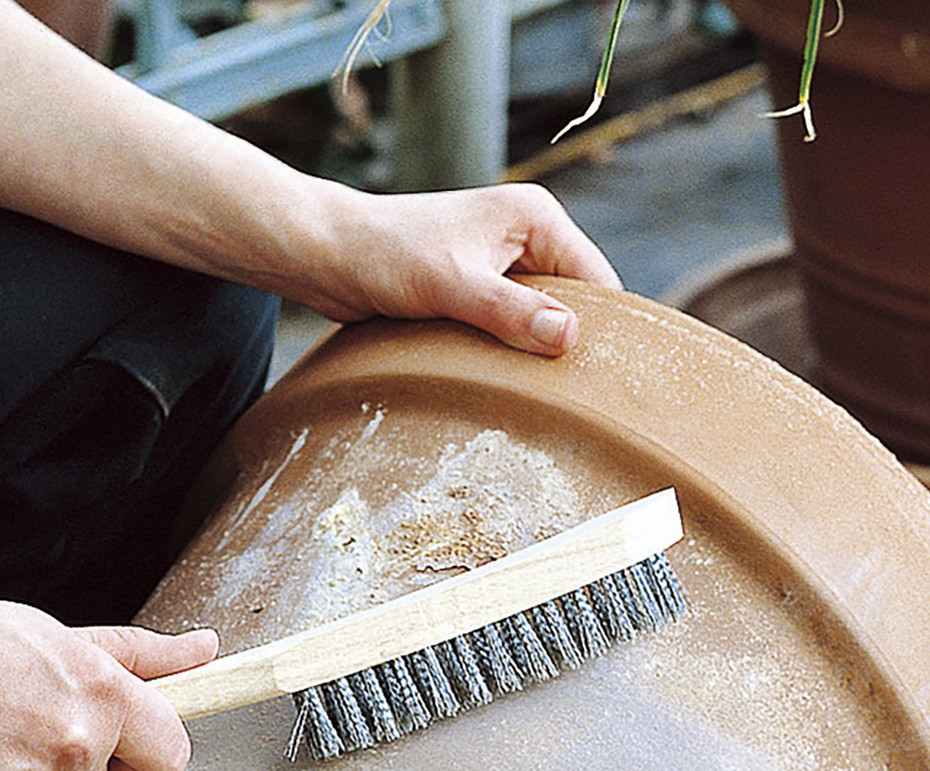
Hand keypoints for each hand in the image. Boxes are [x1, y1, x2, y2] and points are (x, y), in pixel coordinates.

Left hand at [295, 182, 621, 356]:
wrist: (327, 256)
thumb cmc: (385, 255)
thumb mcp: (452, 286)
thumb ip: (510, 312)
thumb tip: (569, 336)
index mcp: (535, 218)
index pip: (597, 281)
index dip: (602, 328)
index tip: (599, 378)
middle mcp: (526, 237)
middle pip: (575, 302)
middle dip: (569, 342)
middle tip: (566, 393)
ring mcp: (502, 264)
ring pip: (542, 318)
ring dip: (535, 349)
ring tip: (533, 388)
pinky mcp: (478, 288)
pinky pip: (511, 325)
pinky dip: (509, 349)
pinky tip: (504, 377)